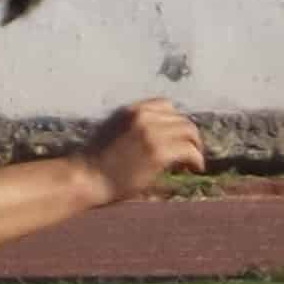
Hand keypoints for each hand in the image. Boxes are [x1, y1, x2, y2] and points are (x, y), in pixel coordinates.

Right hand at [78, 98, 206, 204]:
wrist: (86, 177)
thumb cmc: (95, 162)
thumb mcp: (114, 132)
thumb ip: (134, 128)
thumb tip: (158, 138)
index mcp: (132, 110)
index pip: (166, 106)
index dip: (176, 122)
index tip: (178, 137)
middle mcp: (144, 117)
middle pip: (182, 119)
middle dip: (189, 136)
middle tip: (191, 153)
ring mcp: (152, 134)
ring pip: (189, 132)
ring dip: (196, 147)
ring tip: (193, 162)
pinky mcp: (159, 153)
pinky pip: (190, 151)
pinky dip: (197, 160)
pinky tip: (195, 169)